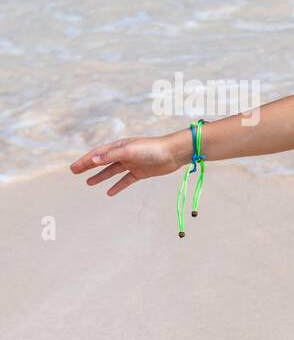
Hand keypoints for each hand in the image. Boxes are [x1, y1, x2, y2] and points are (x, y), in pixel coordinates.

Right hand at [69, 134, 186, 195]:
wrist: (174, 153)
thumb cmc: (152, 149)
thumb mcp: (129, 151)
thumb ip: (111, 156)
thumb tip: (93, 160)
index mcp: (119, 147)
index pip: (97, 154)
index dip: (85, 161)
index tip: (73, 168)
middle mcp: (124, 154)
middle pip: (102, 162)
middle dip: (88, 167)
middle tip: (75, 172)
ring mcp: (132, 164)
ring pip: (112, 171)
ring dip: (100, 177)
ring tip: (89, 183)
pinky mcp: (141, 173)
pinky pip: (126, 180)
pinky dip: (118, 186)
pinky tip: (109, 193)